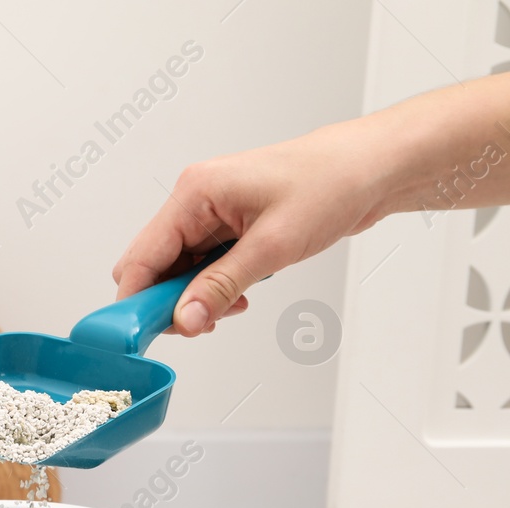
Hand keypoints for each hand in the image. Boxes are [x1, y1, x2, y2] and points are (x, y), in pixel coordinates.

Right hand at [112, 121, 391, 335]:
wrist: (373, 168)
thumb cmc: (331, 184)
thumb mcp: (272, 245)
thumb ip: (220, 286)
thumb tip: (184, 319)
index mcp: (194, 192)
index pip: (142, 257)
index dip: (137, 300)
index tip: (142, 337)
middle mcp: (195, 200)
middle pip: (153, 266)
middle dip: (167, 302)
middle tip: (198, 324)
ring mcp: (210, 213)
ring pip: (177, 270)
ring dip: (195, 297)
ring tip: (231, 306)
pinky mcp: (228, 226)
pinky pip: (202, 266)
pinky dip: (213, 287)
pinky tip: (239, 294)